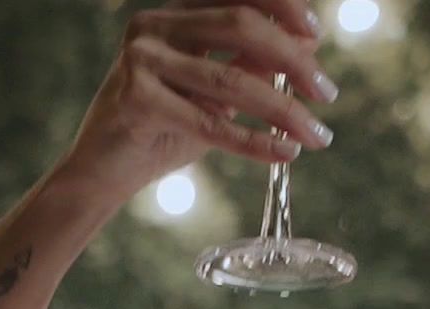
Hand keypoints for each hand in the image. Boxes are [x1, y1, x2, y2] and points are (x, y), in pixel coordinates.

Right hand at [61, 0, 337, 201]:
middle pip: (240, 26)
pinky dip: (254, 141)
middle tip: (327, 92)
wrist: (102, 171)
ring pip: (230, 81)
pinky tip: (285, 152)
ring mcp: (141, 59)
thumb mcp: (214, 94)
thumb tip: (305, 48)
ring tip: (317, 134)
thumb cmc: (162, 129)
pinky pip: (209, 123)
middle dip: (294, 59)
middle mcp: (153, 26)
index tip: (316, 33)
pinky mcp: (136, 99)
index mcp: (173, 14)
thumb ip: (250, 67)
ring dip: (284, 110)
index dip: (281, 5)